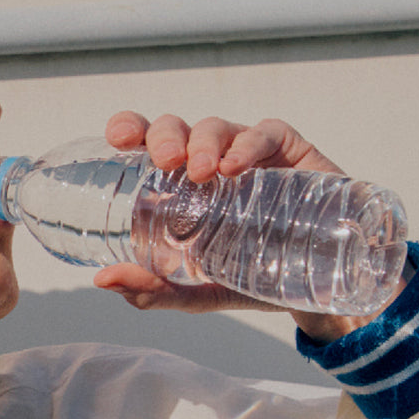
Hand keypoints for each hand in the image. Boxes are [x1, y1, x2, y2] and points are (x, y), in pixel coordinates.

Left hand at [96, 112, 384, 339]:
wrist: (315, 288)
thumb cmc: (250, 278)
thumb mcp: (196, 291)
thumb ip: (152, 289)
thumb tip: (103, 280)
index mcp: (178, 186)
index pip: (147, 143)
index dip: (130, 128)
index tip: (117, 138)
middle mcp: (209, 163)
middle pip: (177, 129)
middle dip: (166, 136)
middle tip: (164, 162)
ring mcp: (248, 154)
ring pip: (216, 127)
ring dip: (204, 142)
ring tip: (204, 173)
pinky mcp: (288, 151)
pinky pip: (265, 132)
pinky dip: (248, 144)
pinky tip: (236, 166)